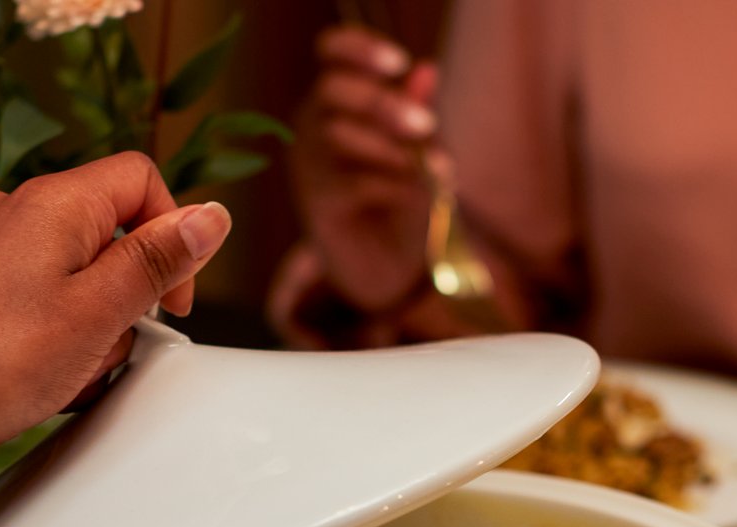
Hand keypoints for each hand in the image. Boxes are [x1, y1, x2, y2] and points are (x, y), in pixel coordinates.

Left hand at [0, 152, 230, 508]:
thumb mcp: (102, 311)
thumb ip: (159, 260)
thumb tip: (210, 217)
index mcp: (53, 203)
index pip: (141, 181)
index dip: (172, 236)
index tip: (171, 298)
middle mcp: (16, 211)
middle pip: (111, 233)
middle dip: (129, 294)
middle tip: (115, 342)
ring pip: (79, 272)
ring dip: (95, 322)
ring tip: (74, 366)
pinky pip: (43, 297)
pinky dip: (60, 333)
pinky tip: (49, 373)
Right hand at [291, 24, 437, 313]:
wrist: (392, 268)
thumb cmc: (404, 199)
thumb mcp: (421, 150)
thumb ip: (419, 113)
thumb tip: (428, 70)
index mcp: (339, 99)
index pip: (333, 52)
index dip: (360, 49)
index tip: (398, 63)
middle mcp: (313, 124)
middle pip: (333, 90)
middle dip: (382, 104)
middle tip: (425, 126)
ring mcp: (308, 166)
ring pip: (338, 134)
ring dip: (391, 151)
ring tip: (422, 172)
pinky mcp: (315, 205)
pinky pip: (350, 183)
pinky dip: (388, 187)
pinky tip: (409, 197)